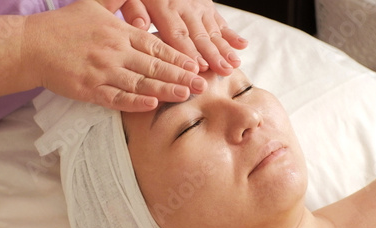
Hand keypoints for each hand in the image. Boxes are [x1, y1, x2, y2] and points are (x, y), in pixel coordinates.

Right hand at [22, 0, 206, 111]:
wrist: (31, 45)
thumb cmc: (64, 26)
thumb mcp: (94, 4)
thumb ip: (119, 0)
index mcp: (119, 32)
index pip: (155, 45)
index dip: (177, 57)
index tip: (195, 65)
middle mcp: (114, 51)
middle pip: (153, 66)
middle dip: (180, 76)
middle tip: (202, 85)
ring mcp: (102, 71)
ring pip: (140, 83)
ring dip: (165, 90)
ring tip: (186, 95)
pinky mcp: (89, 89)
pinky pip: (115, 98)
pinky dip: (134, 102)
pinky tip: (151, 105)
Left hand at [125, 0, 248, 75]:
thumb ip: (133, 9)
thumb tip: (140, 25)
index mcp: (164, 7)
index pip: (178, 34)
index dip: (189, 52)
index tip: (199, 68)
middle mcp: (185, 7)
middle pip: (200, 36)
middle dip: (213, 55)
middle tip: (223, 72)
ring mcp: (199, 6)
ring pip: (214, 31)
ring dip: (225, 49)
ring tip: (235, 64)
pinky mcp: (208, 6)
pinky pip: (220, 22)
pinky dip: (232, 35)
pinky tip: (243, 46)